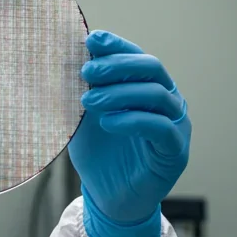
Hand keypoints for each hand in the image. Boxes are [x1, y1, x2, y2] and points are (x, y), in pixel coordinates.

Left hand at [68, 30, 191, 236]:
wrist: (108, 197)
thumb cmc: (100, 153)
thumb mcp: (82, 117)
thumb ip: (79, 91)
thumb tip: (60, 60)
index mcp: (147, 87)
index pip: (137, 56)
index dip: (116, 45)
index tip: (90, 39)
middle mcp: (167, 101)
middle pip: (152, 68)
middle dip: (118, 65)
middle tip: (87, 70)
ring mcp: (176, 125)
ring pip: (157, 95)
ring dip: (120, 92)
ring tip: (88, 99)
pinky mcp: (176, 151)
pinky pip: (161, 128)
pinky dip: (133, 120)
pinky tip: (108, 122)